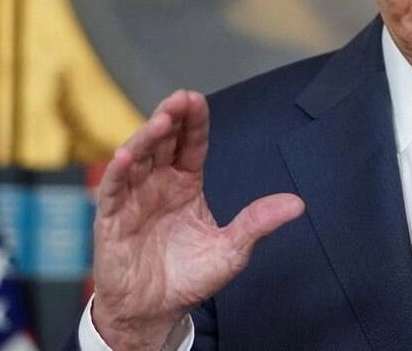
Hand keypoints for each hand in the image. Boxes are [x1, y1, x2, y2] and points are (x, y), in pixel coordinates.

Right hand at [91, 90, 304, 349]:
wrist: (156, 312)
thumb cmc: (189, 278)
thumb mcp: (232, 249)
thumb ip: (258, 222)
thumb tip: (298, 203)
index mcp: (185, 184)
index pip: (190, 145)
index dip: (193, 122)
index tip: (197, 99)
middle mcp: (158, 183)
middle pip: (162, 142)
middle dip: (170, 118)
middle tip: (180, 99)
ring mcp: (134, 198)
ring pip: (137, 158)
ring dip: (146, 138)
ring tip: (161, 122)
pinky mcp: (112, 219)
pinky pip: (113, 190)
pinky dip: (119, 171)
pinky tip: (127, 155)